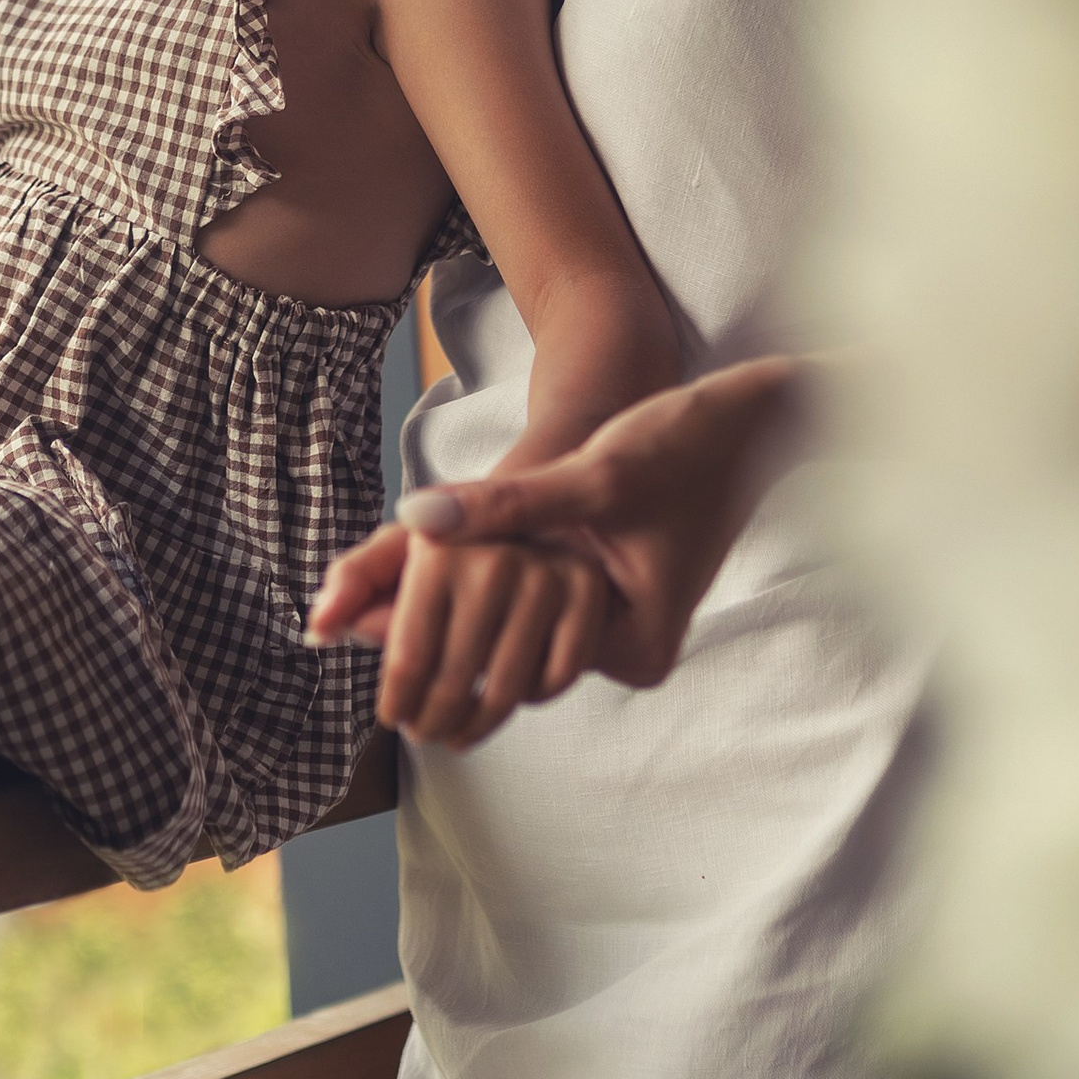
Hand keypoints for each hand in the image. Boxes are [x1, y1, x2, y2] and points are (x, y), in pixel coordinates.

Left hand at [309, 355, 812, 708]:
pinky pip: (523, 596)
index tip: (339, 625)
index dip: (423, 641)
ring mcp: (611, 622)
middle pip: (498, 649)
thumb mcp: (592, 475)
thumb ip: (505, 504)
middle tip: (321, 613)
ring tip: (343, 597)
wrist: (758, 418)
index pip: (502, 659)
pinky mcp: (601, 591)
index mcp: (628, 647)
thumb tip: (413, 521)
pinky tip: (410, 560)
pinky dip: (476, 580)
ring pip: (505, 625)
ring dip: (443, 605)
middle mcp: (620, 649)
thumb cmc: (689, 445)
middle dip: (419, 628)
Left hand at [318, 528, 620, 747]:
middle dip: (431, 723)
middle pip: (453, 683)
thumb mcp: (398, 554)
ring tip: (456, 733)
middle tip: (423, 733)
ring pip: (505, 691)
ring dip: (475, 727)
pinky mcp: (588, 594)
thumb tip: (318, 630)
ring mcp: (548, 576)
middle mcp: (493, 560)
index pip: (408, 661)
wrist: (532, 515)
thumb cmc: (453, 547)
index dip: (397, 702)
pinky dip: (531, 699)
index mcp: (437, 551)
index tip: (394, 718)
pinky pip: (554, 679)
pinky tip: (511, 694)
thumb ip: (353, 584)